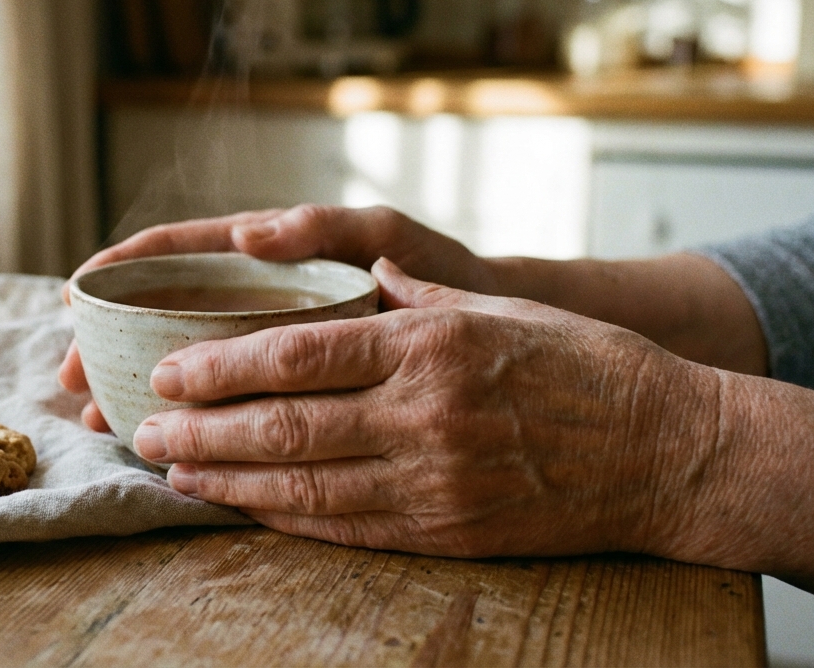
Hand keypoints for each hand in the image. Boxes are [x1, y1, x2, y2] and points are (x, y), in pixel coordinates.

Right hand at [59, 205, 494, 432]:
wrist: (500, 329)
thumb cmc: (447, 270)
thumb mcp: (388, 235)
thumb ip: (323, 228)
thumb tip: (246, 233)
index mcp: (277, 254)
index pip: (182, 252)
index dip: (126, 269)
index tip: (80, 291)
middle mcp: (267, 298)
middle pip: (169, 316)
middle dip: (113, 345)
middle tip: (68, 379)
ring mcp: (280, 347)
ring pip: (193, 368)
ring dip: (141, 392)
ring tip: (98, 423)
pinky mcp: (301, 394)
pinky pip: (237, 411)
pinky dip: (201, 428)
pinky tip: (171, 455)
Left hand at [129, 259, 722, 558]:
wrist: (669, 453)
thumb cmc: (588, 366)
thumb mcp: (500, 307)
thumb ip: (416, 297)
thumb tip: (356, 281)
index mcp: (430, 344)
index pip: (298, 355)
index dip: (221, 367)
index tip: (169, 371)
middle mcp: (424, 414)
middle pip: (284, 425)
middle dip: (201, 428)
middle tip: (144, 426)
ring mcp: (435, 481)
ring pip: (303, 485)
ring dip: (227, 479)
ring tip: (174, 470)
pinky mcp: (448, 532)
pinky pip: (346, 528)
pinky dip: (283, 518)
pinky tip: (243, 507)